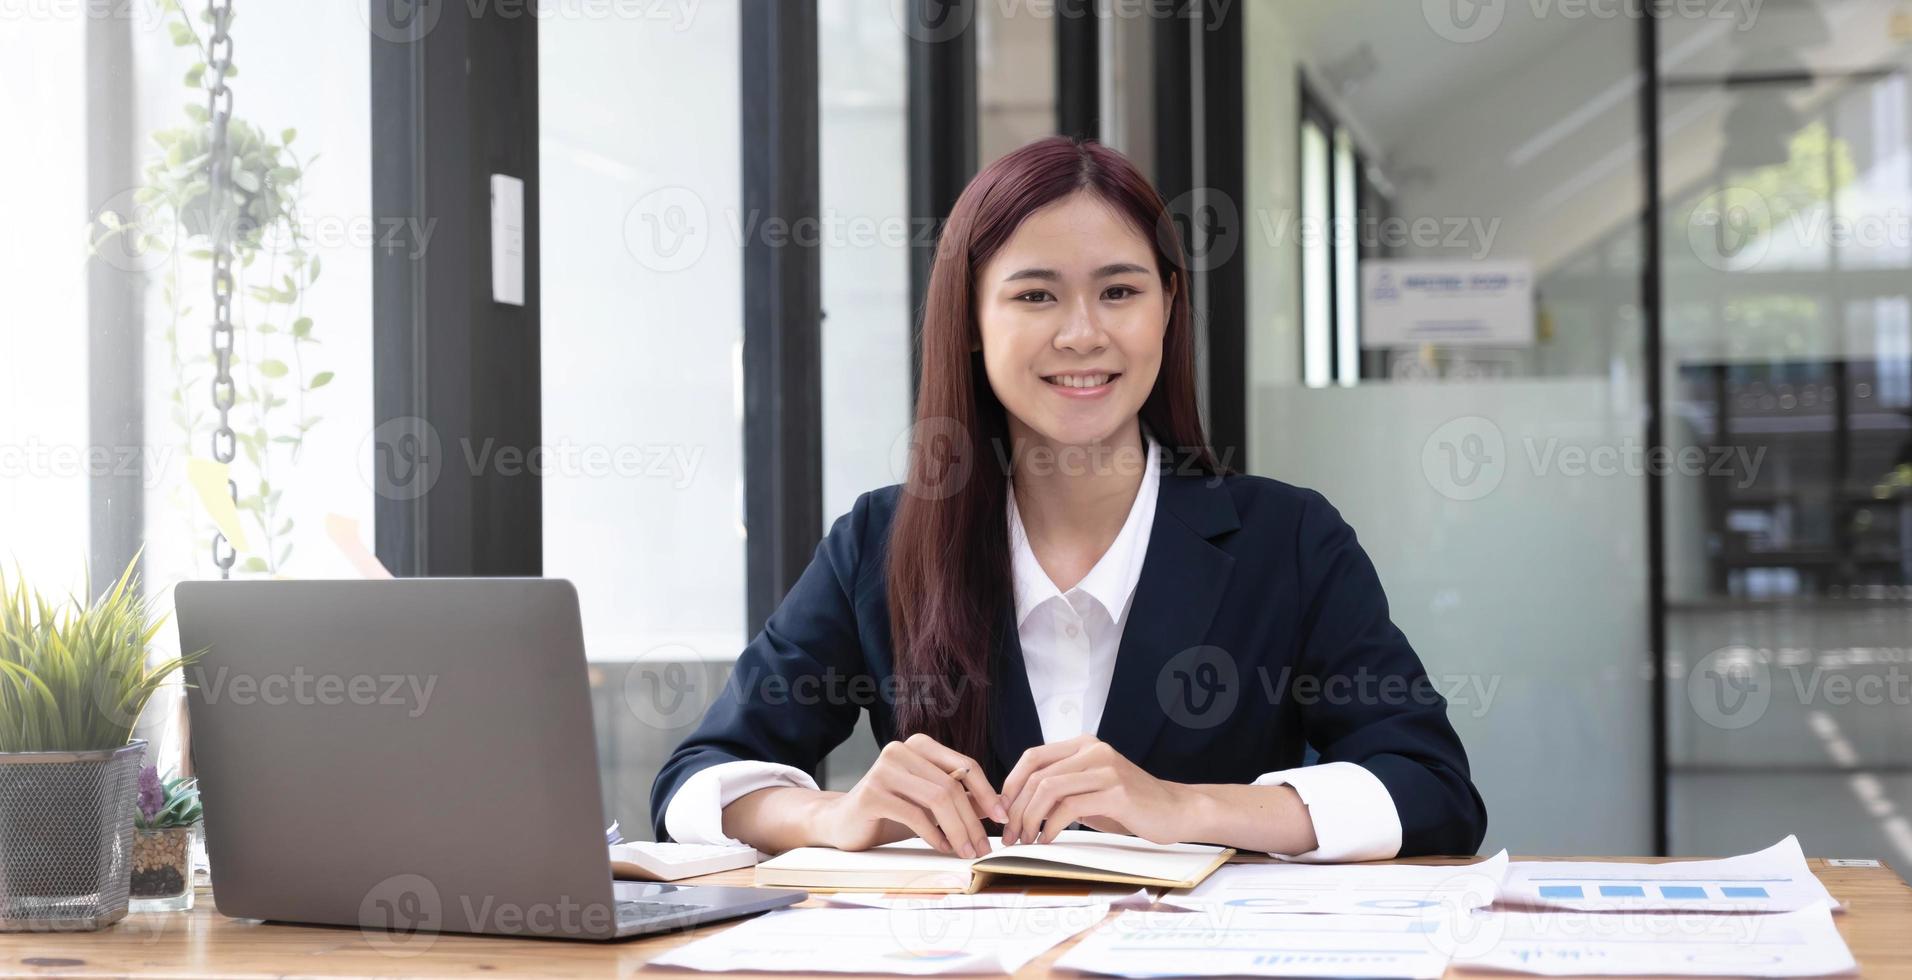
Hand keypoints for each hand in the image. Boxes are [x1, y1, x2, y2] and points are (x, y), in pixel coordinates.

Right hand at [813, 732, 1006, 857]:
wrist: (843, 823)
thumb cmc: (891, 812)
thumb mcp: (929, 803)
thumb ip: (959, 799)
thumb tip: (998, 808)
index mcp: (919, 745)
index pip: (965, 765)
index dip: (988, 792)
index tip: (1003, 818)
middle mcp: (901, 750)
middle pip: (952, 785)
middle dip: (973, 820)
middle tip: (983, 846)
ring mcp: (884, 769)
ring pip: (937, 799)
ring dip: (958, 830)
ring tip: (966, 851)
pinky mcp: (872, 793)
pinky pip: (915, 815)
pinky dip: (934, 835)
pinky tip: (942, 847)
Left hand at [1000, 735, 1186, 844]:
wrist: (1176, 810)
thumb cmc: (1129, 804)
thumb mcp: (1090, 789)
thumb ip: (1060, 789)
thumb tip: (1015, 805)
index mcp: (1083, 745)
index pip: (1032, 757)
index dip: (1010, 785)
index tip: (1001, 812)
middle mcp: (1093, 750)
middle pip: (1037, 776)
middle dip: (1015, 809)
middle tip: (1010, 835)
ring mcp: (1106, 768)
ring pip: (1049, 789)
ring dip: (1030, 819)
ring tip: (1027, 840)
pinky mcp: (1116, 792)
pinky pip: (1070, 807)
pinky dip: (1052, 826)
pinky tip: (1049, 840)